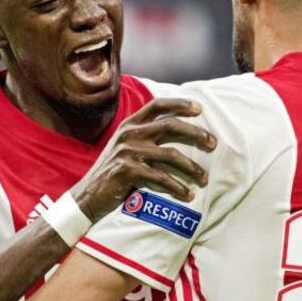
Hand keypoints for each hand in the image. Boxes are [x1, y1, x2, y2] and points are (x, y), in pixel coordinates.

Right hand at [72, 97, 216, 220]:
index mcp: (130, 124)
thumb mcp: (127, 147)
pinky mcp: (127, 171)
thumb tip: (181, 132)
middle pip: (170, 126)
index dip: (180, 104)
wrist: (88, 195)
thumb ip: (147, 137)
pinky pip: (161, 178)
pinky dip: (177, 188)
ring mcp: (128, 152)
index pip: (158, 105)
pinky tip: (188, 195)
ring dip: (192, 168)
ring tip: (204, 179)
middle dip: (196, 134)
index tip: (200, 109)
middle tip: (213, 144)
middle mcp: (129, 134)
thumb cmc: (114, 172)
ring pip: (171, 155)